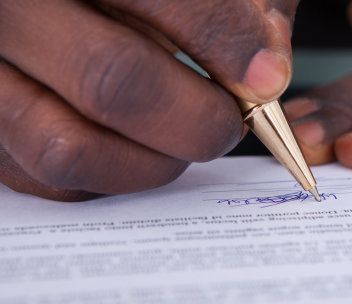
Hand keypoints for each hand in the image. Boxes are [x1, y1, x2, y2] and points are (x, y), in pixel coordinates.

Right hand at [0, 0, 297, 200]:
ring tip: (187, 136)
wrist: (40, 0)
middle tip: (234, 121)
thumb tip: (267, 65)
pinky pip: (50, 179)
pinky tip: (143, 147)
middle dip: (198, 118)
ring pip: (71, 149)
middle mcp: (11, 15)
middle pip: (115, 82)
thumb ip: (224, 5)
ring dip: (154, 161)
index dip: (226, 43)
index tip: (269, 78)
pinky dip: (113, 176)